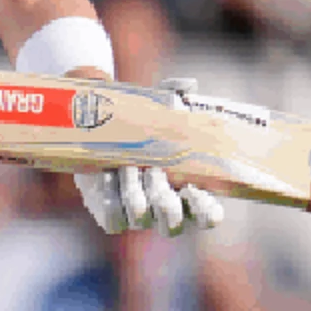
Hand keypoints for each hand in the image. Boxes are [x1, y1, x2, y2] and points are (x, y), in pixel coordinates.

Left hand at [71, 72, 219, 235]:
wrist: (100, 131)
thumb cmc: (143, 124)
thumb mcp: (160, 109)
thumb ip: (175, 96)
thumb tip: (188, 85)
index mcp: (191, 191)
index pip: (210, 217)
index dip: (206, 211)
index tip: (195, 189)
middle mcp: (168, 209)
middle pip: (174, 224)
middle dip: (164, 199)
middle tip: (155, 172)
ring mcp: (140, 216)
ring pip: (143, 219)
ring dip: (135, 194)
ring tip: (126, 168)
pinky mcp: (112, 216)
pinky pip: (114, 222)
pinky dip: (111, 202)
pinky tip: (107, 178)